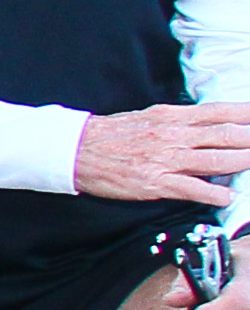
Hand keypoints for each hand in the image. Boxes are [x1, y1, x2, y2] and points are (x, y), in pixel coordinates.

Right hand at [75, 104, 249, 203]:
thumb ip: (180, 121)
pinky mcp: (156, 183)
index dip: (247, 114)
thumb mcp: (149, 117)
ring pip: (217, 161)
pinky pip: (193, 189)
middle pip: (227, 136)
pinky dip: (215, 194)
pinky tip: (228, 197)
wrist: (76, 150)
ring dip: (244, 164)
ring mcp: (167, 160)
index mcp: (173, 117)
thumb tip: (209, 124)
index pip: (220, 112)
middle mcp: (174, 136)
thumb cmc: (112, 134)